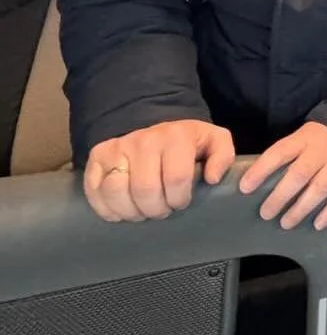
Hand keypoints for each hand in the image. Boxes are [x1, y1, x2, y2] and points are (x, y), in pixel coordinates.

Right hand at [83, 119, 234, 222]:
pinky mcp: (97, 157)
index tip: (181, 202)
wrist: (153, 124)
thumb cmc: (186, 141)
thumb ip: (223, 157)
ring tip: (143, 211)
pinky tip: (122, 211)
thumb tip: (212, 178)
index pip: (176, 178)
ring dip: (131, 211)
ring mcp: (117, 148)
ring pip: (116, 191)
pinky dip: (106, 209)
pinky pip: (94, 191)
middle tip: (162, 210)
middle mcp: (143, 141)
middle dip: (156, 209)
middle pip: (145, 189)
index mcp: (175, 137)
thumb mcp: (214, 141)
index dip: (179, 198)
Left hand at [238, 121, 326, 230]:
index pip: (279, 153)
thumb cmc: (317, 138)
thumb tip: (255, 179)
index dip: (261, 170)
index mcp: (303, 139)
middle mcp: (321, 151)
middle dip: (281, 196)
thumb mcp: (299, 137)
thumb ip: (284, 155)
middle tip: (265, 213)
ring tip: (285, 223)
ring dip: (301, 208)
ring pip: (320, 188)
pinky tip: (317, 225)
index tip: (245, 187)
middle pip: (300, 174)